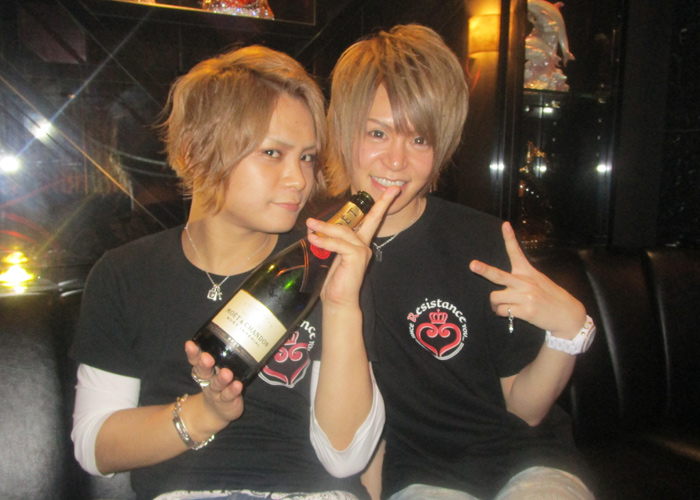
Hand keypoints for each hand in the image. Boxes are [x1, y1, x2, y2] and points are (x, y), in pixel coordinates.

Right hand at [185, 341, 243, 429]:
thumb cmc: (220, 383)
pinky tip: (238, 385)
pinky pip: (229, 396)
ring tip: (226, 373)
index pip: (195, 360)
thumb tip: (234, 329)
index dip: (192, 353)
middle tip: (207, 357)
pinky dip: (233, 390)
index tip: (190, 344)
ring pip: (216, 385)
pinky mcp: (226, 402)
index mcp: (204, 370)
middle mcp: (208, 380)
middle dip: (204, 364)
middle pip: (203, 372)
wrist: (218, 412)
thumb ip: (221, 355)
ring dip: (221, 379)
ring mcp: (216, 392)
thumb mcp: (217, 369)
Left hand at [306, 187, 400, 308]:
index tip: (394, 190)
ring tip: (310, 224)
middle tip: (393, 189)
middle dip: (382, 203)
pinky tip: (313, 239)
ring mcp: (362, 251)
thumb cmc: (333, 280)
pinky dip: (325, 241)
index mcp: (359, 243)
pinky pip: (339, 244)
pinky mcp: (356, 257)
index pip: (372, 220)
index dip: (382, 204)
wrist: (337, 301)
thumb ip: (329, 241)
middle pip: (372, 219)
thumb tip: (313, 227)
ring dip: (325, 227)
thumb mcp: (330, 255)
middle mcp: (364, 245)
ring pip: (344, 231)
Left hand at [469, 222, 586, 337]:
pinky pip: (503, 310)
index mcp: (528, 272)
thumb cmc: (551, 297)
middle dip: (484, 270)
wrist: (568, 314)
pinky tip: (509, 313)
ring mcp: (525, 297)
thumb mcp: (539, 280)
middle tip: (472, 265)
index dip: (510, 238)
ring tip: (502, 306)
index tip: (505, 225)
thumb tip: (503, 284)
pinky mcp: (526, 311)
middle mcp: (525, 283)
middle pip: (498, 275)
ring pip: (495, 297)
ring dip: (495, 304)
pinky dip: (501, 313)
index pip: (516, 253)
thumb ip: (522, 279)